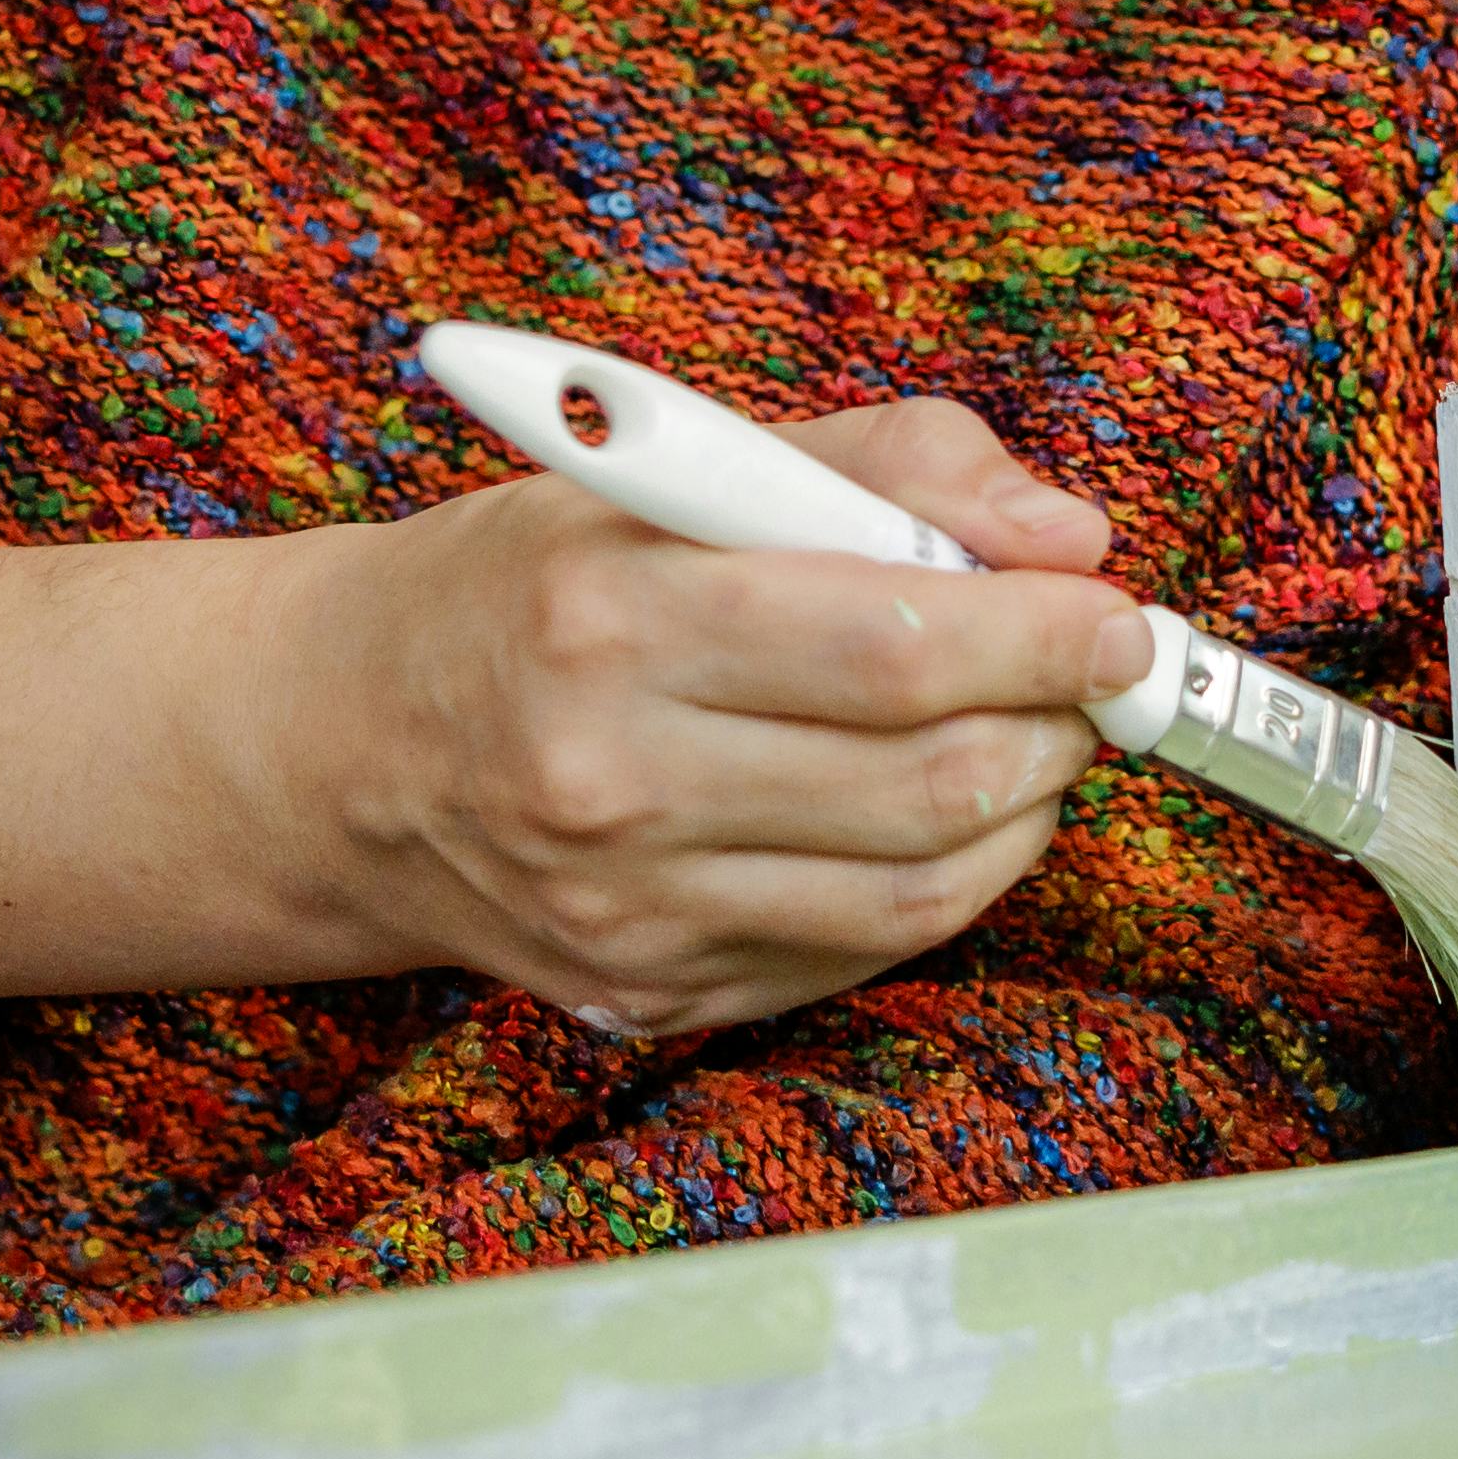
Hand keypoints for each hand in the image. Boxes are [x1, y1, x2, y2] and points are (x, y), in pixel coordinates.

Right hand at [277, 398, 1153, 1043]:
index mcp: (612, 618)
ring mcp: (627, 912)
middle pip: (926, 781)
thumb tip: (1067, 533)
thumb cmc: (525, 584)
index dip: (1046, 635)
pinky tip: (936, 820)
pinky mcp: (647, 994)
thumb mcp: (672, 468)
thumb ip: (885, 464)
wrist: (341, 747)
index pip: (895, 644)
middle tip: (1088, 678)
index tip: (1116, 614)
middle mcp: (611, 781)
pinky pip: (858, 957)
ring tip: (1030, 743)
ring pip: (917, 892)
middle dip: (1055, 726)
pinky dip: (938, 888)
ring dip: (1021, 815)